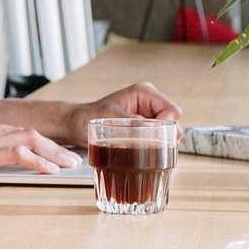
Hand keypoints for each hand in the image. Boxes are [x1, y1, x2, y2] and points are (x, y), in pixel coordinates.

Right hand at [0, 120, 81, 187]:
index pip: (17, 132)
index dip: (41, 143)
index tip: (57, 154)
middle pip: (29, 132)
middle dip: (54, 146)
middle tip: (73, 159)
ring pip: (28, 139)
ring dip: (53, 152)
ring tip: (69, 164)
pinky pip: (17, 153)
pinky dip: (37, 160)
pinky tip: (49, 170)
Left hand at [64, 84, 181, 144]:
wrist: (75, 124)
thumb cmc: (87, 117)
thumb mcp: (110, 119)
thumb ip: (134, 123)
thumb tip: (155, 131)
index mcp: (144, 93)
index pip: (171, 111)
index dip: (167, 127)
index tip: (153, 138)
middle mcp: (150, 102)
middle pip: (173, 122)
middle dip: (167, 137)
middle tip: (153, 150)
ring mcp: (148, 114)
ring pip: (168, 131)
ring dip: (162, 143)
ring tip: (148, 153)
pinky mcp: (145, 126)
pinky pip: (160, 137)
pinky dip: (156, 146)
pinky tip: (148, 155)